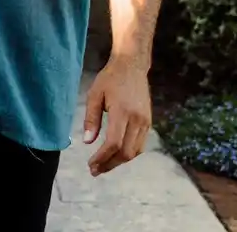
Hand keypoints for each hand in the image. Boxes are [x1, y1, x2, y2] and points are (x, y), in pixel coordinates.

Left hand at [82, 58, 150, 176]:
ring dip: (119, 162)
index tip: (90, 164)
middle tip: (95, 170)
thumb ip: (91, 119)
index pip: (114, 143)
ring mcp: (145, 121)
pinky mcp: (149, 122)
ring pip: (135, 152)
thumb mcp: (94, 94)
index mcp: (122, 111)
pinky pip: (140, 145)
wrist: (132, 66)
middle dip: (109, 164)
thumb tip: (87, 142)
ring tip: (103, 166)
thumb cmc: (110, 78)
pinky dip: (128, 154)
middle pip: (126, 152)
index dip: (102, 157)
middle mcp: (137, 119)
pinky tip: (116, 155)